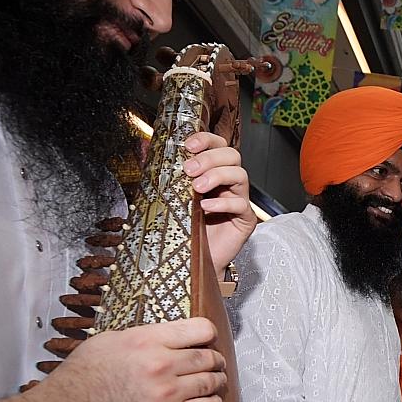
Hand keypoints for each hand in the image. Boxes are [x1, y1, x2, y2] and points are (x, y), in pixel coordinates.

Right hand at [23, 317, 225, 401]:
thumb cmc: (77, 382)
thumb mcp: (104, 343)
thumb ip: (139, 337)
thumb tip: (163, 336)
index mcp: (145, 339)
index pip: (198, 329)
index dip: (208, 334)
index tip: (208, 339)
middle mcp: (160, 363)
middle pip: (208, 356)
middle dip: (215, 359)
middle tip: (216, 363)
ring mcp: (167, 393)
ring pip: (211, 382)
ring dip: (218, 381)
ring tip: (217, 382)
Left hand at [181, 132, 256, 274]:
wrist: (194, 261)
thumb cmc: (186, 230)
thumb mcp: (176, 199)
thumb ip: (173, 180)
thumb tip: (156, 159)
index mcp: (213, 173)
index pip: (218, 146)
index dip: (206, 140)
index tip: (188, 145)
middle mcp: (229, 183)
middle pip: (232, 156)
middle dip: (210, 158)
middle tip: (190, 169)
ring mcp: (239, 200)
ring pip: (240, 175)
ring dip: (217, 176)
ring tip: (197, 188)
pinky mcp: (245, 220)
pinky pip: (241, 205)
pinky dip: (223, 203)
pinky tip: (206, 207)